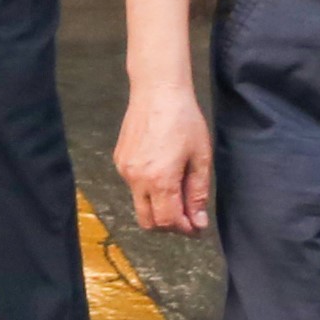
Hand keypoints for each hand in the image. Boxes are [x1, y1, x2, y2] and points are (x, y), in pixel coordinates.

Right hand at [113, 89, 213, 234]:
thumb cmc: (184, 119)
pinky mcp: (119, 159)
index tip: (197, 226)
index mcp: (159, 180)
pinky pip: (133, 186)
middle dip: (168, 224)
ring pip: (139, 204)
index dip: (184, 228)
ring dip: (158, 206)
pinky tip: (162, 169)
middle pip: (148, 221)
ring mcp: (124, 169)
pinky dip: (148, 188)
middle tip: (186, 215)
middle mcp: (136, 179)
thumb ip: (198, 193)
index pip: (168, 221)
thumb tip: (198, 222)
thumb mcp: (200, 157)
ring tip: (177, 187)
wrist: (157, 90)